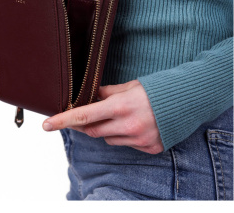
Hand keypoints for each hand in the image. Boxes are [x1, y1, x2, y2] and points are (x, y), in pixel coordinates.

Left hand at [42, 80, 162, 153]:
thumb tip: (90, 96)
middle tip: (80, 117)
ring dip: (106, 130)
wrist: (187, 101)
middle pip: (93, 131)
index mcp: (121, 106)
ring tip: (120, 116)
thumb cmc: (156, 89)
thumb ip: (108, 93)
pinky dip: (123, 136)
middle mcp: (129, 126)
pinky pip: (126, 145)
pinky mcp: (149, 148)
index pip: (84, 115)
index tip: (46, 124)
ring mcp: (140, 139)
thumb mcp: (130, 85)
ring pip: (109, 139)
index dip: (63, 120)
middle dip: (85, 125)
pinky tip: (134, 124)